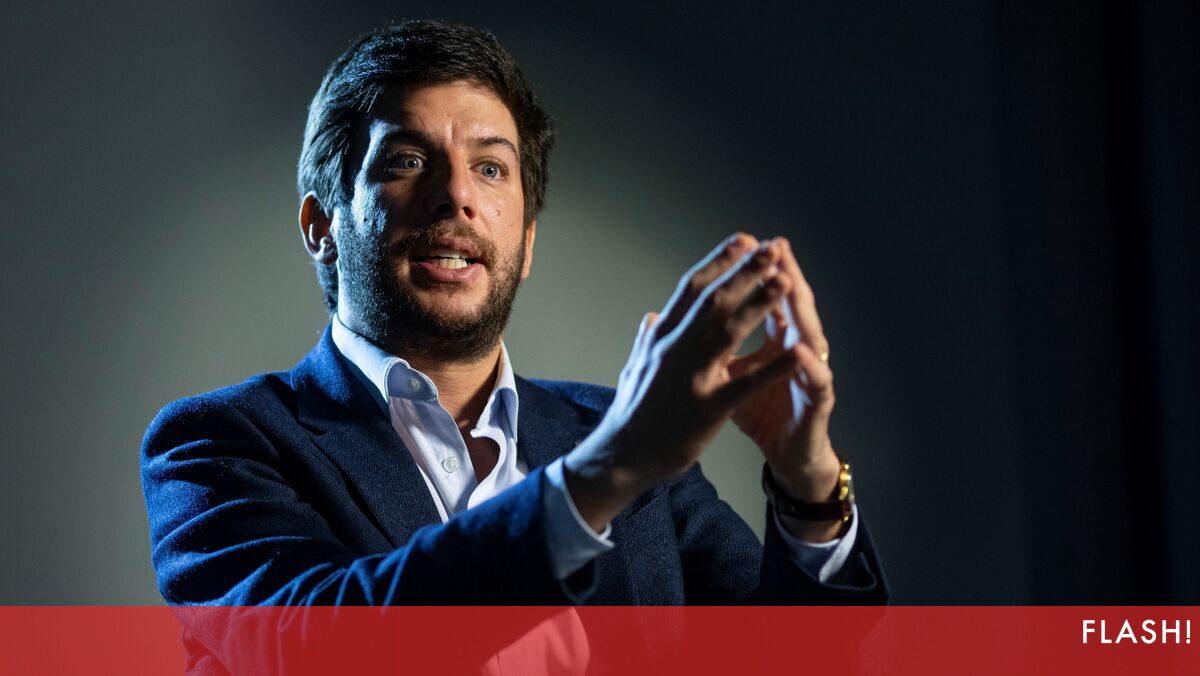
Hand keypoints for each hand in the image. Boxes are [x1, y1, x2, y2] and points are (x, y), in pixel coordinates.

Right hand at [564, 234, 802, 530]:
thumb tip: (652, 316)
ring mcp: (690, 377)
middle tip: (770, 249)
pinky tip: (796, 352)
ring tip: (782, 280)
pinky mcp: (706, 409)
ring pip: (728, 331)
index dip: (719, 262)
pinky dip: (772, 366)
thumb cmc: (631, 413)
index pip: (691, 288)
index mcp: (660, 337)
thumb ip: (647, 339)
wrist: (621, 456)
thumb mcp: (635, 367)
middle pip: (712, 301)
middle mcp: (674, 349)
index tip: (743, 241)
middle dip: (744, 272)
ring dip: (758, 303)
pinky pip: (745, 384)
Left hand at [728, 238, 843, 539]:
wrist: (788, 456)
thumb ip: (715, 343)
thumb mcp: (731, 374)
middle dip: (783, 276)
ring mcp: (812, 375)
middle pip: (793, 306)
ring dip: (799, 310)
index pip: (768, 298)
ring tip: (788, 282)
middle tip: (775, 247)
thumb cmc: (761, 412)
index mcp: (777, 341)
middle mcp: (799, 351)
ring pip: (810, 335)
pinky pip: (816, 382)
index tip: (743, 243)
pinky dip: (808, 367)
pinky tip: (801, 352)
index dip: (756, 273)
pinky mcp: (818, 404)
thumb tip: (689, 316)